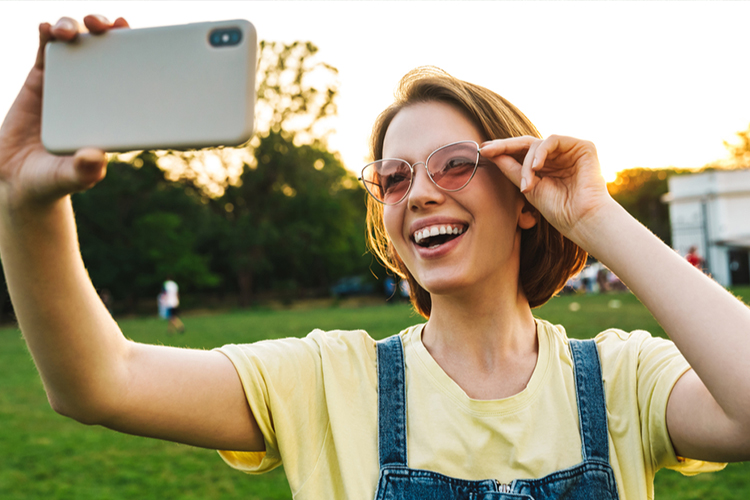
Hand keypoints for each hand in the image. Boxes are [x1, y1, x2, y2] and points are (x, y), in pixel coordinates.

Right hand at [0, 15, 128, 209]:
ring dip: (74, 28)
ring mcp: (67, 85)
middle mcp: (94, 94)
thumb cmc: (54, 180)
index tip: (134, 36)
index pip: (129, 76)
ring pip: (75, 45)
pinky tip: (46, 28)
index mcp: (112, 112)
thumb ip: (84, 171)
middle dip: (106, 30)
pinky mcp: (40, 82)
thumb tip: (95, 158)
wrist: (18, 180)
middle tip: (103, 26)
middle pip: (104, 51)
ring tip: (69, 30)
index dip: (134, 52)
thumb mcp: (71, 178)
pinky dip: (47, 35)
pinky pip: (45, 52)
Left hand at [480, 135, 612, 243]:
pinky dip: (541, 152)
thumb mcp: (528, 188)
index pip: (521, 153)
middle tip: (487, 150)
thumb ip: (512, 170)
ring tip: (527, 184)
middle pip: (526, 143)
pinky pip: (553, 140)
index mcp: (546, 166)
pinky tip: (536, 167)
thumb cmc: (558, 210)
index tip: (482, 152)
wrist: (581, 220)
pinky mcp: (583, 147)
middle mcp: (557, 156)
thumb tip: (492, 154)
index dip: (502, 151)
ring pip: (537, 144)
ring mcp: (570, 150)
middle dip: (504, 146)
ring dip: (527, 163)